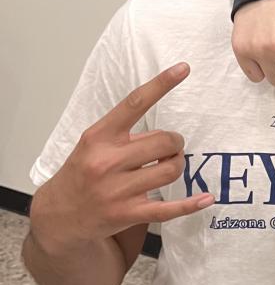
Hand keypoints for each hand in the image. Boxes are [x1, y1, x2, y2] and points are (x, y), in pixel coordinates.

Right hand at [30, 63, 213, 255]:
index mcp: (98, 137)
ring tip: (168, 165)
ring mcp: (117, 190)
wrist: (59, 215)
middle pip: (164, 142)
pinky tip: (205, 198)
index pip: (134, 103)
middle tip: (169, 148)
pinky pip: (168, 208)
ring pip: (170, 170)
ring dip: (177, 165)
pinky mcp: (127, 214)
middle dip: (174, 142)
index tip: (183, 68)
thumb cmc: (80, 174)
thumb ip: (124, 135)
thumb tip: (163, 135)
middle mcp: (106, 161)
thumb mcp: (93, 145)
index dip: (162, 84)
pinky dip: (191, 204)